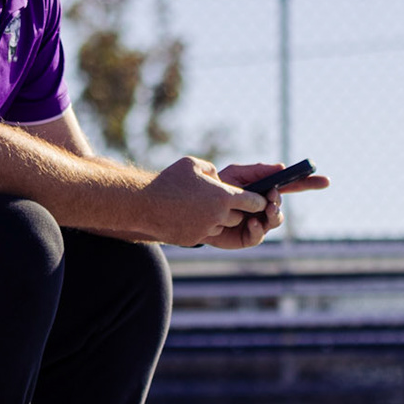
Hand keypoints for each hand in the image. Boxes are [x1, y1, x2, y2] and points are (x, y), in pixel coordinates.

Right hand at [143, 156, 267, 246]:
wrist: (144, 204)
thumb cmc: (169, 180)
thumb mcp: (192, 164)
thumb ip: (211, 171)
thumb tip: (218, 179)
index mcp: (223, 196)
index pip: (253, 202)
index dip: (257, 201)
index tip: (259, 200)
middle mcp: (218, 215)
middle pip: (238, 217)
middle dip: (232, 210)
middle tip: (218, 201)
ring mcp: (206, 229)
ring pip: (221, 226)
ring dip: (216, 219)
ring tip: (198, 208)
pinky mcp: (194, 239)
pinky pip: (204, 233)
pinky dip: (199, 226)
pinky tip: (185, 216)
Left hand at [203, 161, 330, 248]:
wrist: (195, 211)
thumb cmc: (216, 189)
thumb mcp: (236, 174)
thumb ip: (258, 171)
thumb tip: (280, 167)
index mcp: (263, 190)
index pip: (291, 185)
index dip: (309, 183)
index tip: (325, 181)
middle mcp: (263, 207)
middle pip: (282, 205)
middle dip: (279, 200)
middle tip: (271, 197)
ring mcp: (258, 222)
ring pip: (276, 221)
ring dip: (273, 214)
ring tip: (265, 210)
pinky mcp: (248, 237)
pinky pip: (260, 235)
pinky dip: (259, 229)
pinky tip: (252, 223)